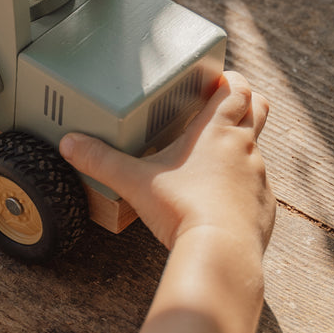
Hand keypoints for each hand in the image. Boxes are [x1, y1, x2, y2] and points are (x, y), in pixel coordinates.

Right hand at [59, 71, 274, 257]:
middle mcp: (244, 146)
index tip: (214, 83)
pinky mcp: (264, 205)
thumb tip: (69, 144)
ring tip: (210, 163)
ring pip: (255, 150)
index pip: (236, 88)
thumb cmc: (181, 209)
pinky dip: (241, 188)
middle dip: (245, 104)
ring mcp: (258, 176)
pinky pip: (256, 188)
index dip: (228, 81)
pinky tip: (219, 203)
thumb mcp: (134, 182)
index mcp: (216, 129)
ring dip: (238, 150)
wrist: (220, 251)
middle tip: (220, 111)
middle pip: (258, 107)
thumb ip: (101, 161)